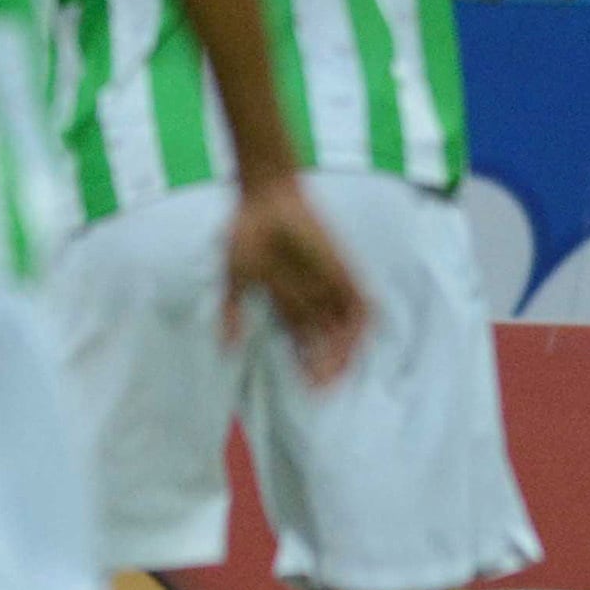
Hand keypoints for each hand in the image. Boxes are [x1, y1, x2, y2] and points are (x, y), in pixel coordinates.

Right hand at [224, 177, 367, 388]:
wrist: (266, 199)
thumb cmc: (245, 234)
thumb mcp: (232, 277)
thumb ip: (230, 312)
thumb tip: (227, 348)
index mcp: (284, 301)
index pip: (299, 342)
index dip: (304, 366)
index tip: (305, 390)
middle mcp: (310, 298)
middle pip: (323, 341)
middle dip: (324, 366)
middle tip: (321, 390)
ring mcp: (330, 285)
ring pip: (343, 328)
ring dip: (344, 352)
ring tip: (338, 375)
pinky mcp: (344, 271)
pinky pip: (361, 304)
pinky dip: (362, 325)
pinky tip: (359, 344)